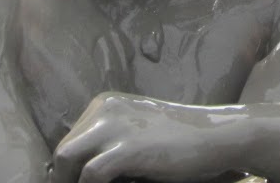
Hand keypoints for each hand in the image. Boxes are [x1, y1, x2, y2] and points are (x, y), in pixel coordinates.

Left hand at [51, 93, 236, 182]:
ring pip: (66, 160)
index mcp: (105, 104)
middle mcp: (104, 109)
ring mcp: (114, 127)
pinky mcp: (126, 149)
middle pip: (64, 150)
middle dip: (64, 179)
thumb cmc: (181, 140)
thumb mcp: (136, 131)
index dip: (67, 170)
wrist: (216, 137)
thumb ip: (109, 141)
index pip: (70, 140)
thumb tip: (79, 173)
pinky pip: (90, 176)